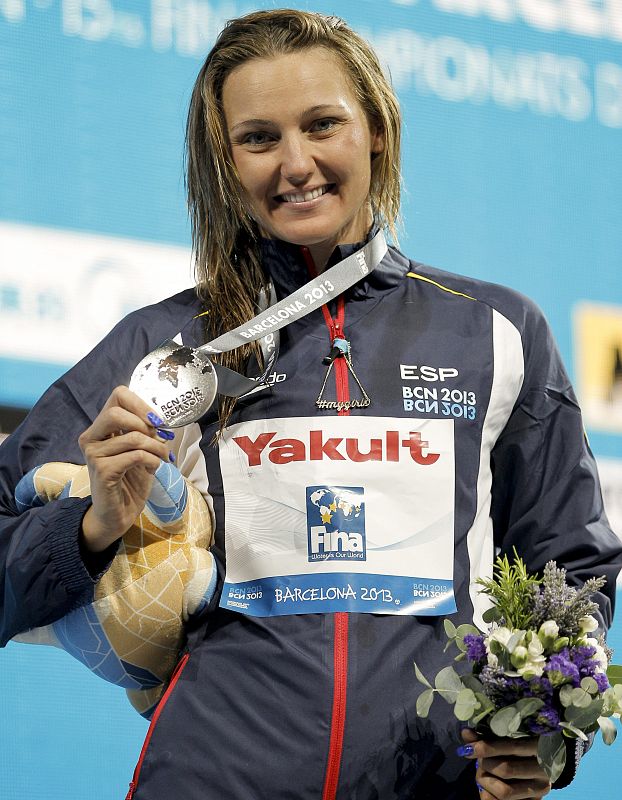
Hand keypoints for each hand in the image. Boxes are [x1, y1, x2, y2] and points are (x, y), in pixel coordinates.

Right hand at [78, 386, 174, 551]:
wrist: (119, 513)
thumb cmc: (131, 480)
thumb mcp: (141, 450)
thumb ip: (145, 432)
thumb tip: (159, 420)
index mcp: (100, 428)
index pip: (118, 396)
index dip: (141, 404)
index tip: (157, 420)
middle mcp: (91, 438)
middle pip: (115, 412)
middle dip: (145, 424)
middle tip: (159, 438)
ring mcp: (93, 455)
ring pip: (133, 437)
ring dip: (156, 446)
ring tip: (163, 456)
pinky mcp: (102, 471)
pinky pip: (136, 456)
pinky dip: (152, 460)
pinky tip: (154, 468)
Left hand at [459, 728, 551, 799]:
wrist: (540, 768)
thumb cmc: (519, 749)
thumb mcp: (506, 740)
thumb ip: (487, 737)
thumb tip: (466, 733)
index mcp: (539, 747)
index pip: (511, 747)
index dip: (486, 748)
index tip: (467, 749)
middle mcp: (543, 769)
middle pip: (506, 770)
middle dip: (485, 766)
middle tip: (478, 762)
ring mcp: (540, 789)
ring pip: (505, 791)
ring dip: (486, 782)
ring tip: (482, 775)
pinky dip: (488, 795)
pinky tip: (486, 788)